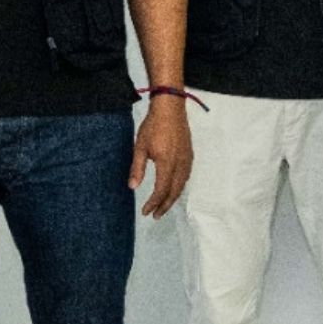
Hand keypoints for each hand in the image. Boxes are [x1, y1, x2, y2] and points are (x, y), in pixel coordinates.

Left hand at [130, 95, 192, 217]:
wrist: (171, 108)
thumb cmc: (153, 126)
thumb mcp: (140, 147)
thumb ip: (138, 168)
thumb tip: (133, 187)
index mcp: (167, 162)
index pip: (161, 189)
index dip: (154, 203)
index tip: (146, 211)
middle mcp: (180, 163)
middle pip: (175, 191)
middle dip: (165, 205)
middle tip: (156, 215)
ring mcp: (187, 158)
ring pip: (183, 184)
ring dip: (173, 197)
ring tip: (164, 205)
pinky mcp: (189, 153)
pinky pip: (186, 175)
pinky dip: (180, 186)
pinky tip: (174, 187)